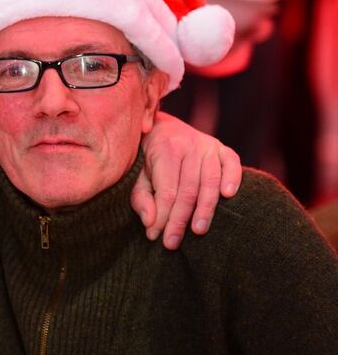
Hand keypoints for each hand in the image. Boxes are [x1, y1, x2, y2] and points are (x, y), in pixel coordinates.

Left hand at [131, 112, 241, 249]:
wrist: (163, 128)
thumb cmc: (149, 160)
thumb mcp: (138, 177)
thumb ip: (141, 198)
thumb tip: (150, 223)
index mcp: (164, 149)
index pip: (167, 190)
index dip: (162, 216)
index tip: (156, 237)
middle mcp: (188, 145)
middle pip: (188, 189)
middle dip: (180, 220)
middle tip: (172, 243)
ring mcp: (208, 145)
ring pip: (210, 181)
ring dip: (205, 208)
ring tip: (198, 231)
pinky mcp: (222, 148)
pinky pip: (232, 163)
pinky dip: (232, 178)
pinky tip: (228, 196)